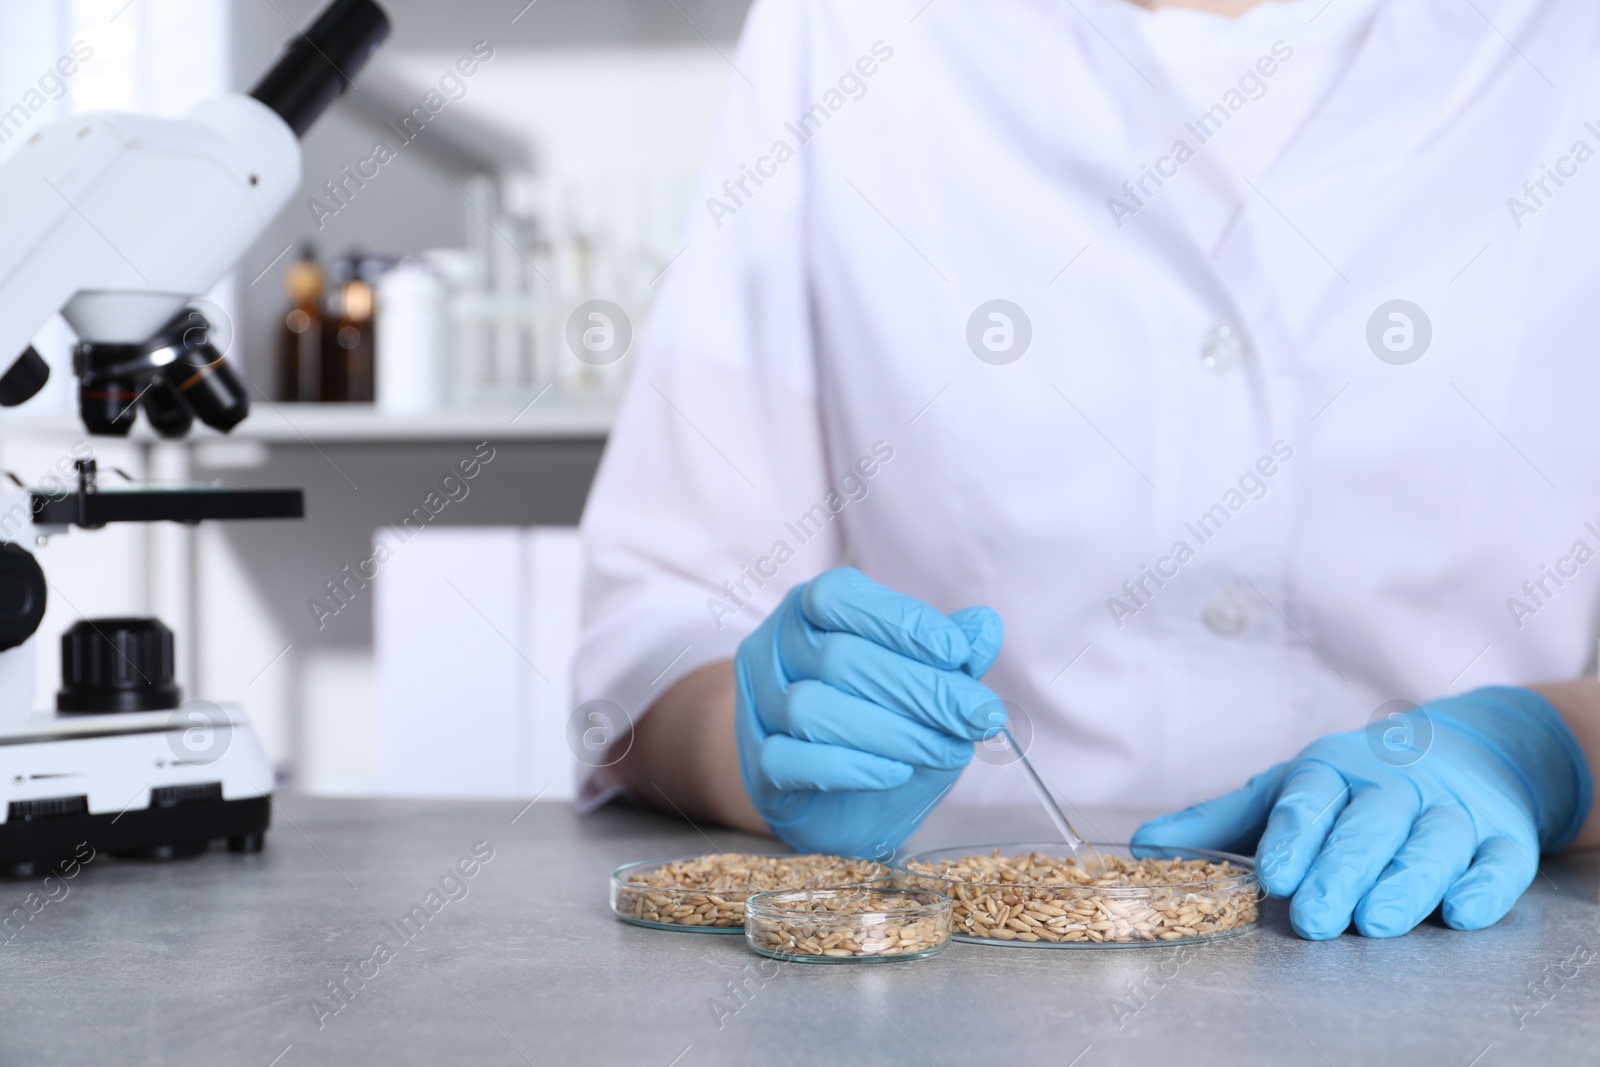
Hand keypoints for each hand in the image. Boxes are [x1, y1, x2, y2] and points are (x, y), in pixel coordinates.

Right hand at [734, 567, 1003, 856]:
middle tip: (979, 716)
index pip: (839, 597)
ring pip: (811, 708)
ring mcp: (757, 709)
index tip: (958, 653)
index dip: (899, 621)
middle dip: (920, 687)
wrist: (835, 797)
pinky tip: (896, 772)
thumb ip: (951, 654)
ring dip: (892, 731)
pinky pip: (787, 760)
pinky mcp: (755, 768)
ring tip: (949, 750)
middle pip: (838, 657)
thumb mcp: (926, 682)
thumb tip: (984, 626)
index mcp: (808, 612)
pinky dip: (849, 766)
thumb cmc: (881, 722)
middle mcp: (773, 651)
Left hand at [1131, 687, 1591, 938]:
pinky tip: (1460, 911)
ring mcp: (1451, 808)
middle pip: (1368, 825)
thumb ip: (1220, 823)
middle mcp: (1393, 785)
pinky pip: (1499, 860)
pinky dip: (1482, 884)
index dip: (1291, 836)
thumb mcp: (1288, 791)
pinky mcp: (1502, 835)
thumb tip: (1144, 847)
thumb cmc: (1355, 784)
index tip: (1273, 875)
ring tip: (1376, 921)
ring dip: (1405, 881)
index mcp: (1333, 769)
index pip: (1309, 798)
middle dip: (1340, 870)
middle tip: (1315, 916)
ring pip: (1431, 842)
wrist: (1466, 750)